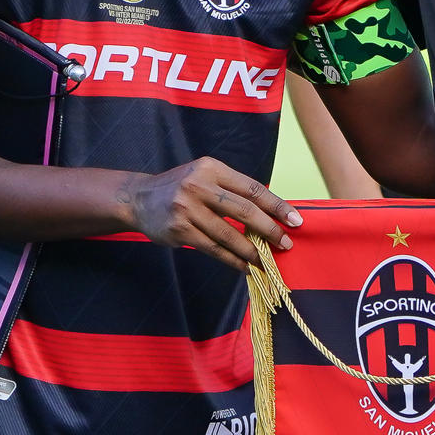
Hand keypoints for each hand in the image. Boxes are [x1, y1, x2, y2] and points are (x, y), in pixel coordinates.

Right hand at [126, 157, 302, 271]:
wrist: (138, 199)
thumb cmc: (181, 187)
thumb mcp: (205, 176)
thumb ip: (232, 190)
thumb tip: (270, 213)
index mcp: (211, 168)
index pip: (252, 188)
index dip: (277, 205)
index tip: (295, 220)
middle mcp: (199, 185)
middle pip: (244, 210)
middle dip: (269, 229)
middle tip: (286, 244)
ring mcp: (187, 208)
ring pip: (229, 234)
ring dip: (252, 251)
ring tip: (267, 260)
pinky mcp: (179, 230)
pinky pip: (213, 248)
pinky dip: (232, 260)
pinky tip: (245, 266)